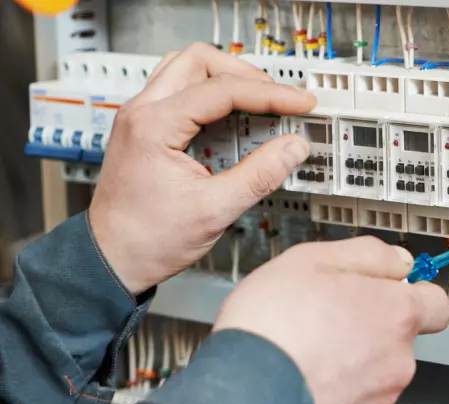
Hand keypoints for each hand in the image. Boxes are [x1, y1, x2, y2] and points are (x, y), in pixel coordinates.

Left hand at [89, 43, 316, 294]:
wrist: (112, 259)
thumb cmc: (147, 240)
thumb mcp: (215, 210)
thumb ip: (260, 174)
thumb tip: (293, 148)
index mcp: (154, 126)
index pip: (222, 90)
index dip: (270, 94)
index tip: (299, 103)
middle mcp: (142, 112)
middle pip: (200, 61)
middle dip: (246, 75)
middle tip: (279, 98)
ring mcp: (141, 117)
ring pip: (188, 69)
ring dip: (227, 80)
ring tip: (259, 104)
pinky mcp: (146, 128)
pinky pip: (181, 92)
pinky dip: (212, 97)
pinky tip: (234, 122)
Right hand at [213, 236, 448, 403]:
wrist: (243, 395)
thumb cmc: (272, 327)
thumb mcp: (313, 259)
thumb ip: (367, 255)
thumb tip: (397, 260)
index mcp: (395, 313)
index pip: (437, 303)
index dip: (415, 294)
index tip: (394, 291)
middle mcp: (397, 359)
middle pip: (399, 338)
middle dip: (371, 327)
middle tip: (328, 318)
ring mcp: (379, 399)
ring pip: (376, 372)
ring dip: (352, 361)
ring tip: (308, 350)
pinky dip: (335, 394)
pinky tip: (304, 380)